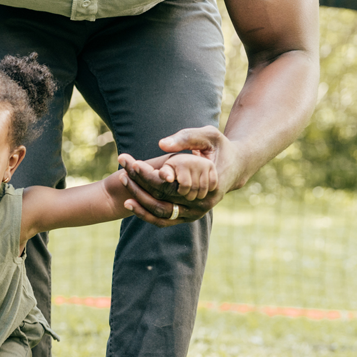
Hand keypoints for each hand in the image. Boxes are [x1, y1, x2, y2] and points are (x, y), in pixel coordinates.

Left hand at [119, 126, 240, 225]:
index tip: (132, 164)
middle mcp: (201, 205)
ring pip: (161, 214)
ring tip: (121, 184)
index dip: (149, 176)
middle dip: (138, 187)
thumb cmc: (220, 147)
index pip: (171, 184)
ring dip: (139, 202)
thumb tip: (162, 144)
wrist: (235, 166)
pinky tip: (130, 202)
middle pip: (162, 200)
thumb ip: (187, 138)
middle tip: (121, 172)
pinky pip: (163, 220)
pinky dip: (146, 213)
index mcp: (207, 185)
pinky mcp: (188, 217)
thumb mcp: (208, 135)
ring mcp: (195, 214)